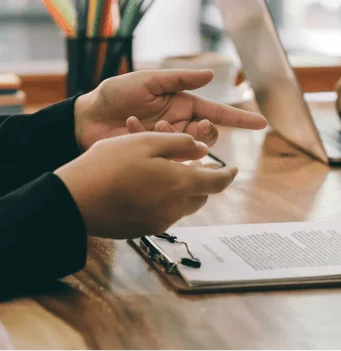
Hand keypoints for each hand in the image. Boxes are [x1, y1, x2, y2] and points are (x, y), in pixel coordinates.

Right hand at [54, 133, 237, 238]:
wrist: (73, 200)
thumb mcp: (146, 141)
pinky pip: (165, 214)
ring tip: (169, 173)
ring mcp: (159, 223)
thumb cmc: (109, 165)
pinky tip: (148, 188)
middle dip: (204, 180)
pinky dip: (165, 200)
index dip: (228, 174)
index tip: (235, 169)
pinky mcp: (143, 231)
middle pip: (202, 195)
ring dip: (184, 190)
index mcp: (182, 184)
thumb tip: (204, 150)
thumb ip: (181, 144)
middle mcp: (176, 208)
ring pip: (184, 206)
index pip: (218, 182)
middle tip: (195, 166)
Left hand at [73, 69, 266, 150]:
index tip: (261, 123)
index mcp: (184, 104)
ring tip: (156, 126)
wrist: (86, 118)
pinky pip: (169, 157)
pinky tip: (132, 128)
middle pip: (210, 135)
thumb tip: (212, 74)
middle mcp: (181, 124)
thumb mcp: (147, 80)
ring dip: (179, 138)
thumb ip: (179, 79)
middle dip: (205, 132)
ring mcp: (169, 142)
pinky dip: (151, 141)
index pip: (219, 113)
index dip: (241, 119)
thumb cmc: (116, 94)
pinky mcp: (157, 157)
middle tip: (193, 127)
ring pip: (193, 149)